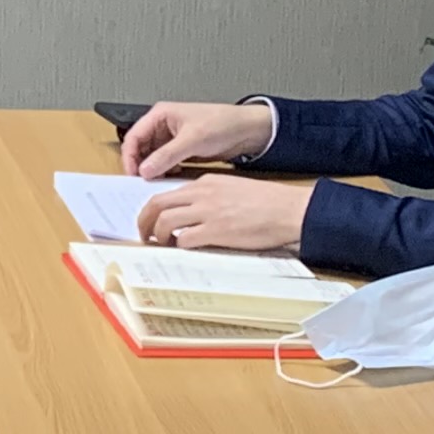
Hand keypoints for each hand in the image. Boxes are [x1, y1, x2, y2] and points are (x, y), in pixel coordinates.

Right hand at [121, 100, 275, 175]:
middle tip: (143, 182)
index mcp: (160, 115)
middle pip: (140, 148)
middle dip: (141, 164)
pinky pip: (165, 162)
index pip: (134, 136)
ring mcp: (171, 139)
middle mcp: (162, 126)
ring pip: (152, 157)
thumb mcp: (192, 139)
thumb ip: (166, 155)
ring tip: (158, 180)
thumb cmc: (222, 123)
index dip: (129, 156)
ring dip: (153, 169)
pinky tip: (171, 176)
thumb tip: (145, 170)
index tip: (133, 174)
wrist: (247, 130)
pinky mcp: (181, 150)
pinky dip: (164, 171)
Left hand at [137, 174, 311, 253]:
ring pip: (165, 221)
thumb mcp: (233, 189)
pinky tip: (183, 250)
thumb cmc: (267, 203)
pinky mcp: (217, 230)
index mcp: (206, 183)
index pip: (168, 193)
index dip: (155, 209)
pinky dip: (178, 246)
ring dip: (158, 236)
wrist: (289, 209)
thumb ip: (211, 197)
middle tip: (144, 235)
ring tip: (161, 245)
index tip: (152, 221)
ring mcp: (208, 212)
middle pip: (157, 204)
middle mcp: (202, 194)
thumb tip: (193, 214)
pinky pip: (185, 238)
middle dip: (144, 221)